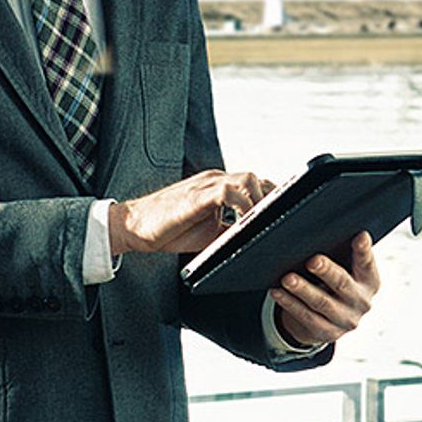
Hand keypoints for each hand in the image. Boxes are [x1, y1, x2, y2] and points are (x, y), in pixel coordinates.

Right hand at [109, 169, 273, 256]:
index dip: (272, 198)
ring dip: (262, 200)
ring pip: (248, 179)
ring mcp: (207, 184)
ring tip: (268, 222)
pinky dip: (244, 205)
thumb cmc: (168, 230)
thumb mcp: (208, 235)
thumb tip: (256, 243)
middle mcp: (215, 180)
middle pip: (257, 179)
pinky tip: (248, 222)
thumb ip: (230, 233)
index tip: (287, 215)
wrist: (134, 227)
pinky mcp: (198, 194)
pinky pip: (230, 191)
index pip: (254, 185)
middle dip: (274, 198)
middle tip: (285, 221)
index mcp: (218, 187)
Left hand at [272, 231, 378, 347]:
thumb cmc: (336, 283)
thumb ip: (343, 253)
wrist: (331, 320)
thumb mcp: (346, 270)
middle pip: (342, 284)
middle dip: (327, 271)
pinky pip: (306, 317)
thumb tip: (324, 226)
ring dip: (303, 290)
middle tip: (312, 261)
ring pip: (321, 303)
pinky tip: (277, 292)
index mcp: (370, 281)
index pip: (367, 263)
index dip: (364, 251)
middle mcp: (361, 302)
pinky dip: (290, 304)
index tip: (360, 236)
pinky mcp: (327, 333)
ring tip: (288, 278)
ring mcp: (346, 320)